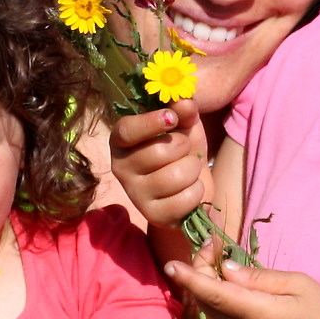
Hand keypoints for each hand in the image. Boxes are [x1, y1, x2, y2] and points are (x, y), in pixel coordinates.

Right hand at [108, 100, 209, 230]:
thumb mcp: (184, 124)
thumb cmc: (181, 150)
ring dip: (193, 169)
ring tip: (189, 169)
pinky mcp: (154, 216)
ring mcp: (136, 195)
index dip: (150, 122)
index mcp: (121, 142)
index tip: (172, 118)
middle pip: (159, 151)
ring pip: (176, 175)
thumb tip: (184, 102)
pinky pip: (186, 198)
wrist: (189, 187)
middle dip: (184, 147)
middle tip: (184, 150)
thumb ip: (183, 109)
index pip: (126, 130)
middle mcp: (120, 168)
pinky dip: (198, 191)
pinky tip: (190, 190)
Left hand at [163, 255, 319, 318]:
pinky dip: (221, 300)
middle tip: (213, 245)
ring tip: (221, 259)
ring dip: (209, 287)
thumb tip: (226, 270)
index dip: (190, 277)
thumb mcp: (297, 284)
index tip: (172, 262)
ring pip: (215, 312)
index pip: (213, 293)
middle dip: (201, 272)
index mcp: (258, 314)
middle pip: (208, 302)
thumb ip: (258, 277)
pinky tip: (232, 283)